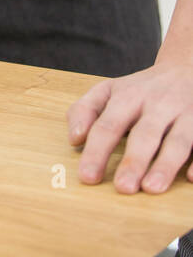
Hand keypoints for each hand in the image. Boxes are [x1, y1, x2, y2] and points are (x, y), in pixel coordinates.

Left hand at [67, 56, 192, 192]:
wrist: (186, 68)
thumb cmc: (141, 89)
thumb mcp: (109, 90)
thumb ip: (85, 110)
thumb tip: (74, 140)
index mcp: (128, 96)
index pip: (109, 125)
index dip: (97, 151)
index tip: (88, 177)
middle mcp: (158, 104)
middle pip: (144, 134)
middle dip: (133, 161)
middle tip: (122, 188)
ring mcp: (186, 113)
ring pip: (177, 140)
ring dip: (165, 165)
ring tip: (151, 188)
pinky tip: (191, 178)